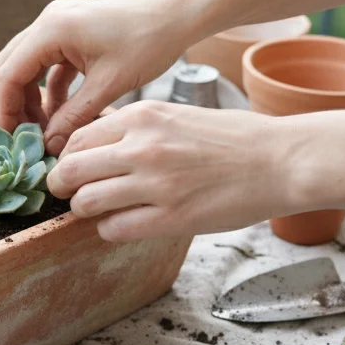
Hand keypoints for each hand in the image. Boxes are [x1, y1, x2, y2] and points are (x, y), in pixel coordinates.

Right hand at [0, 0, 200, 155]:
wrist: (179, 12)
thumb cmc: (149, 42)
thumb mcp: (109, 86)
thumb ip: (74, 117)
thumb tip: (49, 146)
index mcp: (51, 30)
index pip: (8, 74)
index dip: (5, 111)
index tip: (12, 141)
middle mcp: (48, 22)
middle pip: (9, 68)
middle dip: (13, 105)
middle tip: (24, 139)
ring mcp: (59, 24)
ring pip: (27, 66)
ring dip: (31, 98)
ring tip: (44, 131)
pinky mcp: (72, 32)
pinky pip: (48, 64)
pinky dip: (49, 89)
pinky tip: (61, 114)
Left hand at [46, 100, 300, 241]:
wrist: (282, 160)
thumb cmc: (234, 139)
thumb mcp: (177, 115)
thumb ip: (136, 128)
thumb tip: (96, 144)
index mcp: (144, 117)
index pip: (77, 138)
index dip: (67, 157)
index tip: (72, 168)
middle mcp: (143, 147)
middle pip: (70, 170)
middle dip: (62, 186)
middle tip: (69, 194)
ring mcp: (156, 184)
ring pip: (86, 202)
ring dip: (85, 210)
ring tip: (98, 211)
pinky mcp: (170, 218)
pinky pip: (113, 229)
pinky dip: (110, 230)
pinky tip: (124, 224)